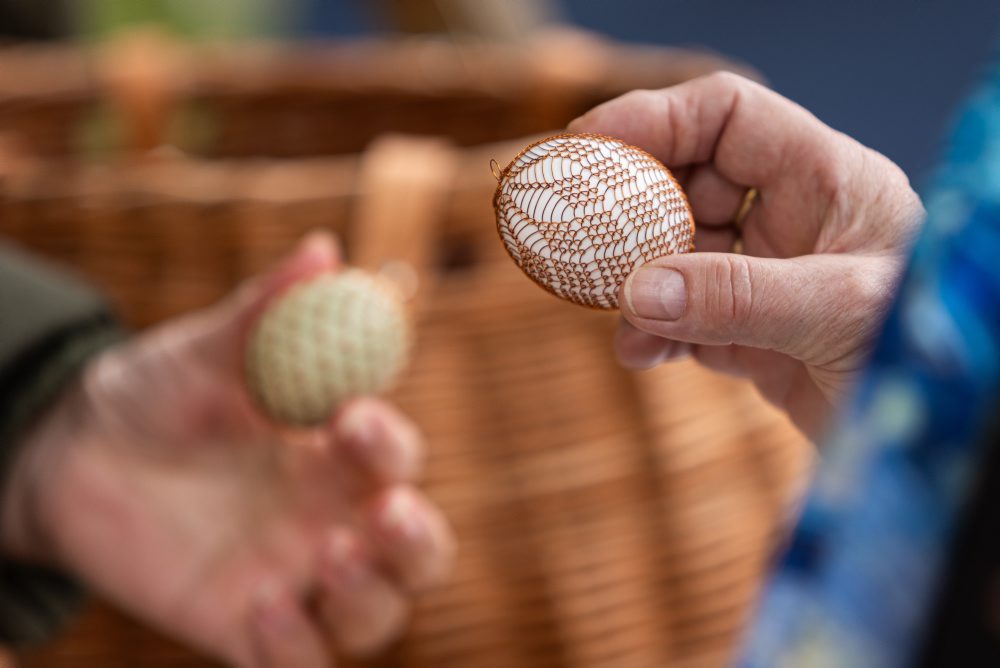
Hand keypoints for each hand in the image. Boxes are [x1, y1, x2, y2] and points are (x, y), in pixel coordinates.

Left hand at [1, 234, 454, 666]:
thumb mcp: (203, 350)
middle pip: (418, 553)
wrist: (71, 457)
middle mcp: (330, 520)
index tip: (349, 414)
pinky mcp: (242, 628)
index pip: (396, 460)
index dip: (390, 442)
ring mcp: (293, 580)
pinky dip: (299, 649)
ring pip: (376, 616)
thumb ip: (264, 309)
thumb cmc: (154, 394)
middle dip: (417, 540)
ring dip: (370, 595)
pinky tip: (263, 607)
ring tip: (322, 557)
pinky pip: (298, 664)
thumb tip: (323, 249)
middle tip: (385, 512)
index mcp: (334, 454)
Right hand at [569, 72, 924, 437]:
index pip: (727, 117)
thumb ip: (737, 296)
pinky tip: (641, 353)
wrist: (933, 442)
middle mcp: (790, 220)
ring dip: (637, 283)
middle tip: (583, 237)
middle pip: (688, 186)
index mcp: (824, 180)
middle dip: (634, 212)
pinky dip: (653, 333)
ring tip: (617, 311)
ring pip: (676, 257)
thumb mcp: (838, 312)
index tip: (591, 143)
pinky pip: (682, 319)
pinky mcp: (750, 334)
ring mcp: (765, 278)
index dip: (656, 119)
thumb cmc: (923, 352)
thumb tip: (639, 290)